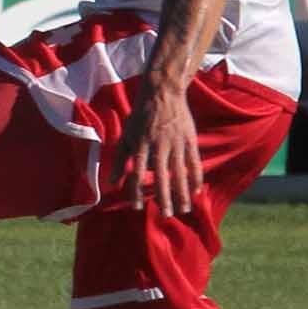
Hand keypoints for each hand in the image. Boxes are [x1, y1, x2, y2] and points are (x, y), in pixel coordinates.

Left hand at [110, 81, 202, 217]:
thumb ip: (119, 159)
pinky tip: (196, 192)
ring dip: (182, 193)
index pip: (137, 173)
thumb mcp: (126, 135)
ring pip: (180, 172)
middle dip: (164, 198)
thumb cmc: (140, 116)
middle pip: (161, 176)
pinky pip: (194, 162)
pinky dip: (196, 178)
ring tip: (184, 209)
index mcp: (141, 144)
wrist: (162, 93)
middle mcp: (159, 145)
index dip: (136, 191)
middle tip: (166, 215)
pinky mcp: (189, 139)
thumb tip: (112, 182)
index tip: (136, 207)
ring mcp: (176, 142)